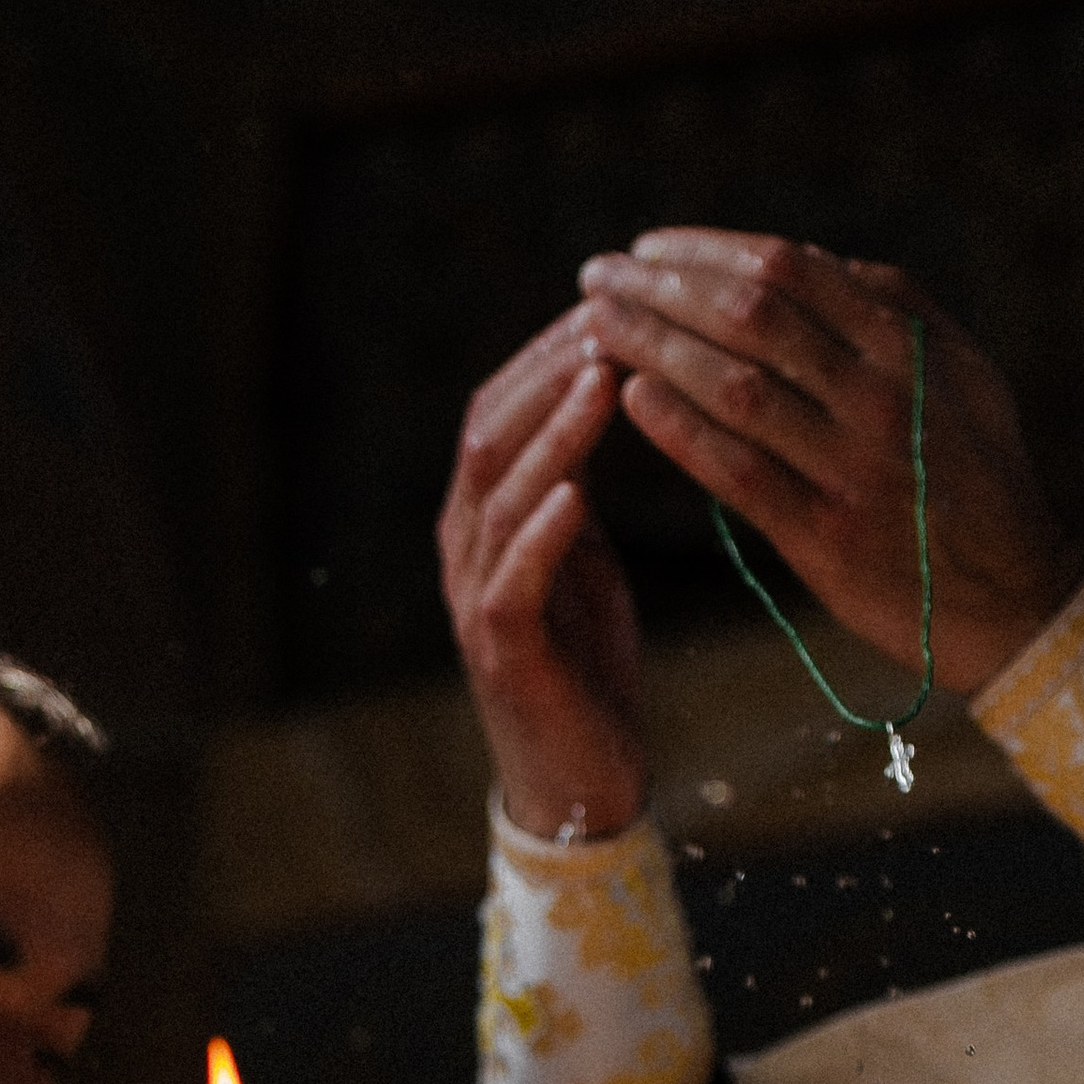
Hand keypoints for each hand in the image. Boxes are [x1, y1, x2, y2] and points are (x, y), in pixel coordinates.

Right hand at [439, 308, 649, 839]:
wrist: (580, 785)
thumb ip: (576, 491)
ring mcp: (475, 598)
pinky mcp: (501, 652)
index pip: (504, 405)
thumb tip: (606, 399)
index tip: (617, 299)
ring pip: (498, 493)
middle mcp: (467, 546)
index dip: (552, 349)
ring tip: (601, 380)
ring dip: (553, 433)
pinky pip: (511, 581)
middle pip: (490, 430)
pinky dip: (543, 533)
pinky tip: (577, 493)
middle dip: (550, 369)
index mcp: (487, 517)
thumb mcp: (584, 562)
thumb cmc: (587, 670)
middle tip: (612, 318)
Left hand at [574, 232, 1083, 699]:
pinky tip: (630, 399)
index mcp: (906, 346)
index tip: (649, 248)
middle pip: (749, 317)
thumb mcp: (963, 373)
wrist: (1015, 596)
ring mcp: (852, 467)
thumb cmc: (980, 477)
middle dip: (661, 288)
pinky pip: (738, 473)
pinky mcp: (825, 537)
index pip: (788, 270)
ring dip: (653, 348)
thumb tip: (810, 260)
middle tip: (597, 275)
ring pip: (733, 387)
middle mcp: (879, 396)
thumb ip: (896, 309)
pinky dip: (680, 430)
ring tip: (594, 327)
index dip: (707, 251)